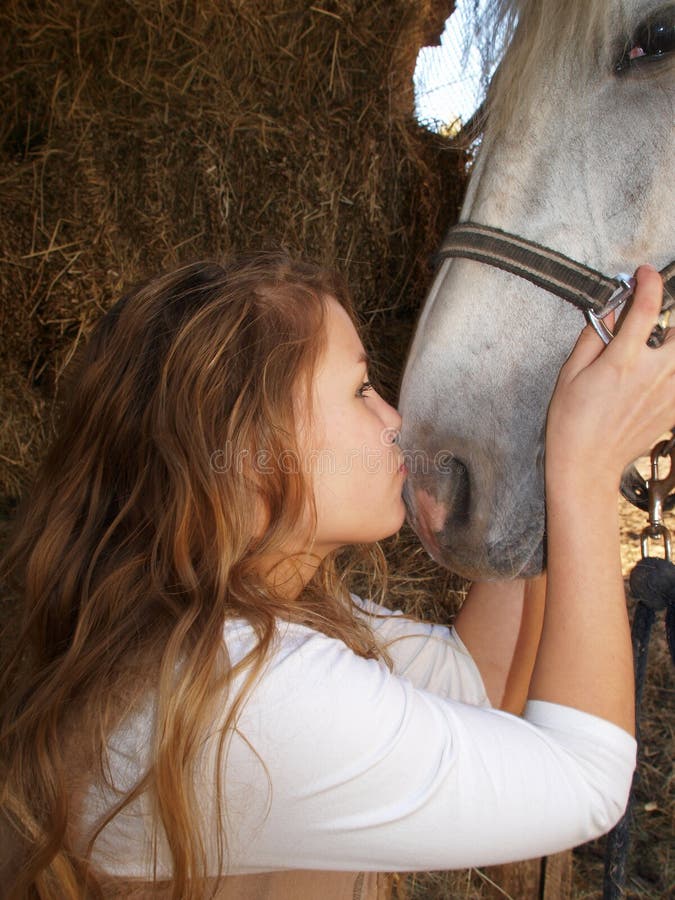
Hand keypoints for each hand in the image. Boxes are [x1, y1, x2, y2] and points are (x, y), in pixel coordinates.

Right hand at [546, 265, 674, 488]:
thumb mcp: (570, 374)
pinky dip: (670, 371)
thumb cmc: (572, 424)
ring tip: (650, 353)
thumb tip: (611, 312)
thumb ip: (594, 337)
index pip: (647, 307)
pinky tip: (652, 377)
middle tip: (651, 322)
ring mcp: (669, 393)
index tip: (644, 275)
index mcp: (624, 361)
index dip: (648, 282)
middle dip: (670, 318)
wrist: (587, 465)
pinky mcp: (674, 409)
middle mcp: (654, 374)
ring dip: (671, 345)